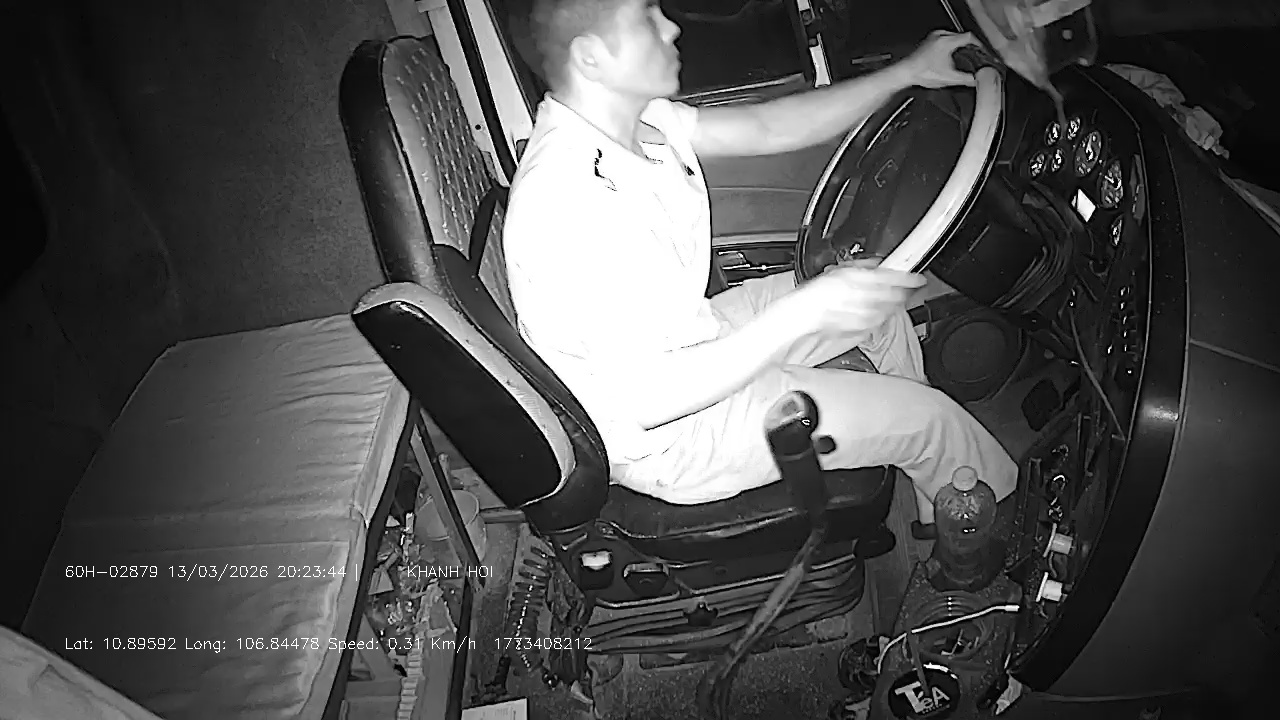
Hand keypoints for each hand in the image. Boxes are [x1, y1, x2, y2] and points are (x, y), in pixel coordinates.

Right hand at [789, 265, 925, 336]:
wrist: (804, 312)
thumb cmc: (817, 292)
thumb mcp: (841, 270)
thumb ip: (863, 267)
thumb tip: (878, 264)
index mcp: (859, 279)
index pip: (893, 278)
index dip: (910, 278)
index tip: (919, 278)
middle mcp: (864, 297)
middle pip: (896, 295)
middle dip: (905, 292)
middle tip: (910, 289)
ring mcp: (864, 314)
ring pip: (890, 309)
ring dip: (895, 304)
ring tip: (896, 300)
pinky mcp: (861, 327)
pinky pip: (879, 321)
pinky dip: (883, 316)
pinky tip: (881, 312)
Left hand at [902, 30, 982, 88]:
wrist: (906, 73)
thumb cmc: (921, 73)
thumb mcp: (948, 78)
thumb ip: (965, 79)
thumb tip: (975, 80)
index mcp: (946, 42)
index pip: (969, 37)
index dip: (978, 44)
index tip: (980, 50)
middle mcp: (940, 36)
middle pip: (962, 37)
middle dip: (968, 46)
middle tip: (972, 55)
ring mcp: (933, 37)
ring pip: (952, 38)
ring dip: (958, 46)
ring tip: (961, 56)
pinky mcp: (928, 40)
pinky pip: (944, 39)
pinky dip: (949, 46)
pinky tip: (949, 56)